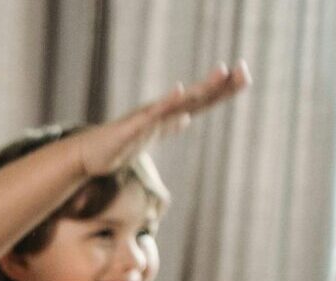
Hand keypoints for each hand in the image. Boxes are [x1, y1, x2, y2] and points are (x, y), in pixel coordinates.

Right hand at [68, 64, 250, 176]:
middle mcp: (161, 111)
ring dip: (201, 87)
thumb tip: (186, 119)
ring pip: (180, 100)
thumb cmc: (118, 147)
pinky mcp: (132, 126)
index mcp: (168, 116)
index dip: (224, 90)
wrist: (88, 155)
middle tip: (245, 69)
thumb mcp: (151, 136)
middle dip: (221, 84)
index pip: (203, 101)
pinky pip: (151, 113)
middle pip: (197, 96)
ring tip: (222, 72)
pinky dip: (166, 101)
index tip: (246, 77)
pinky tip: (179, 90)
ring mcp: (147, 117)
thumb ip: (169, 125)